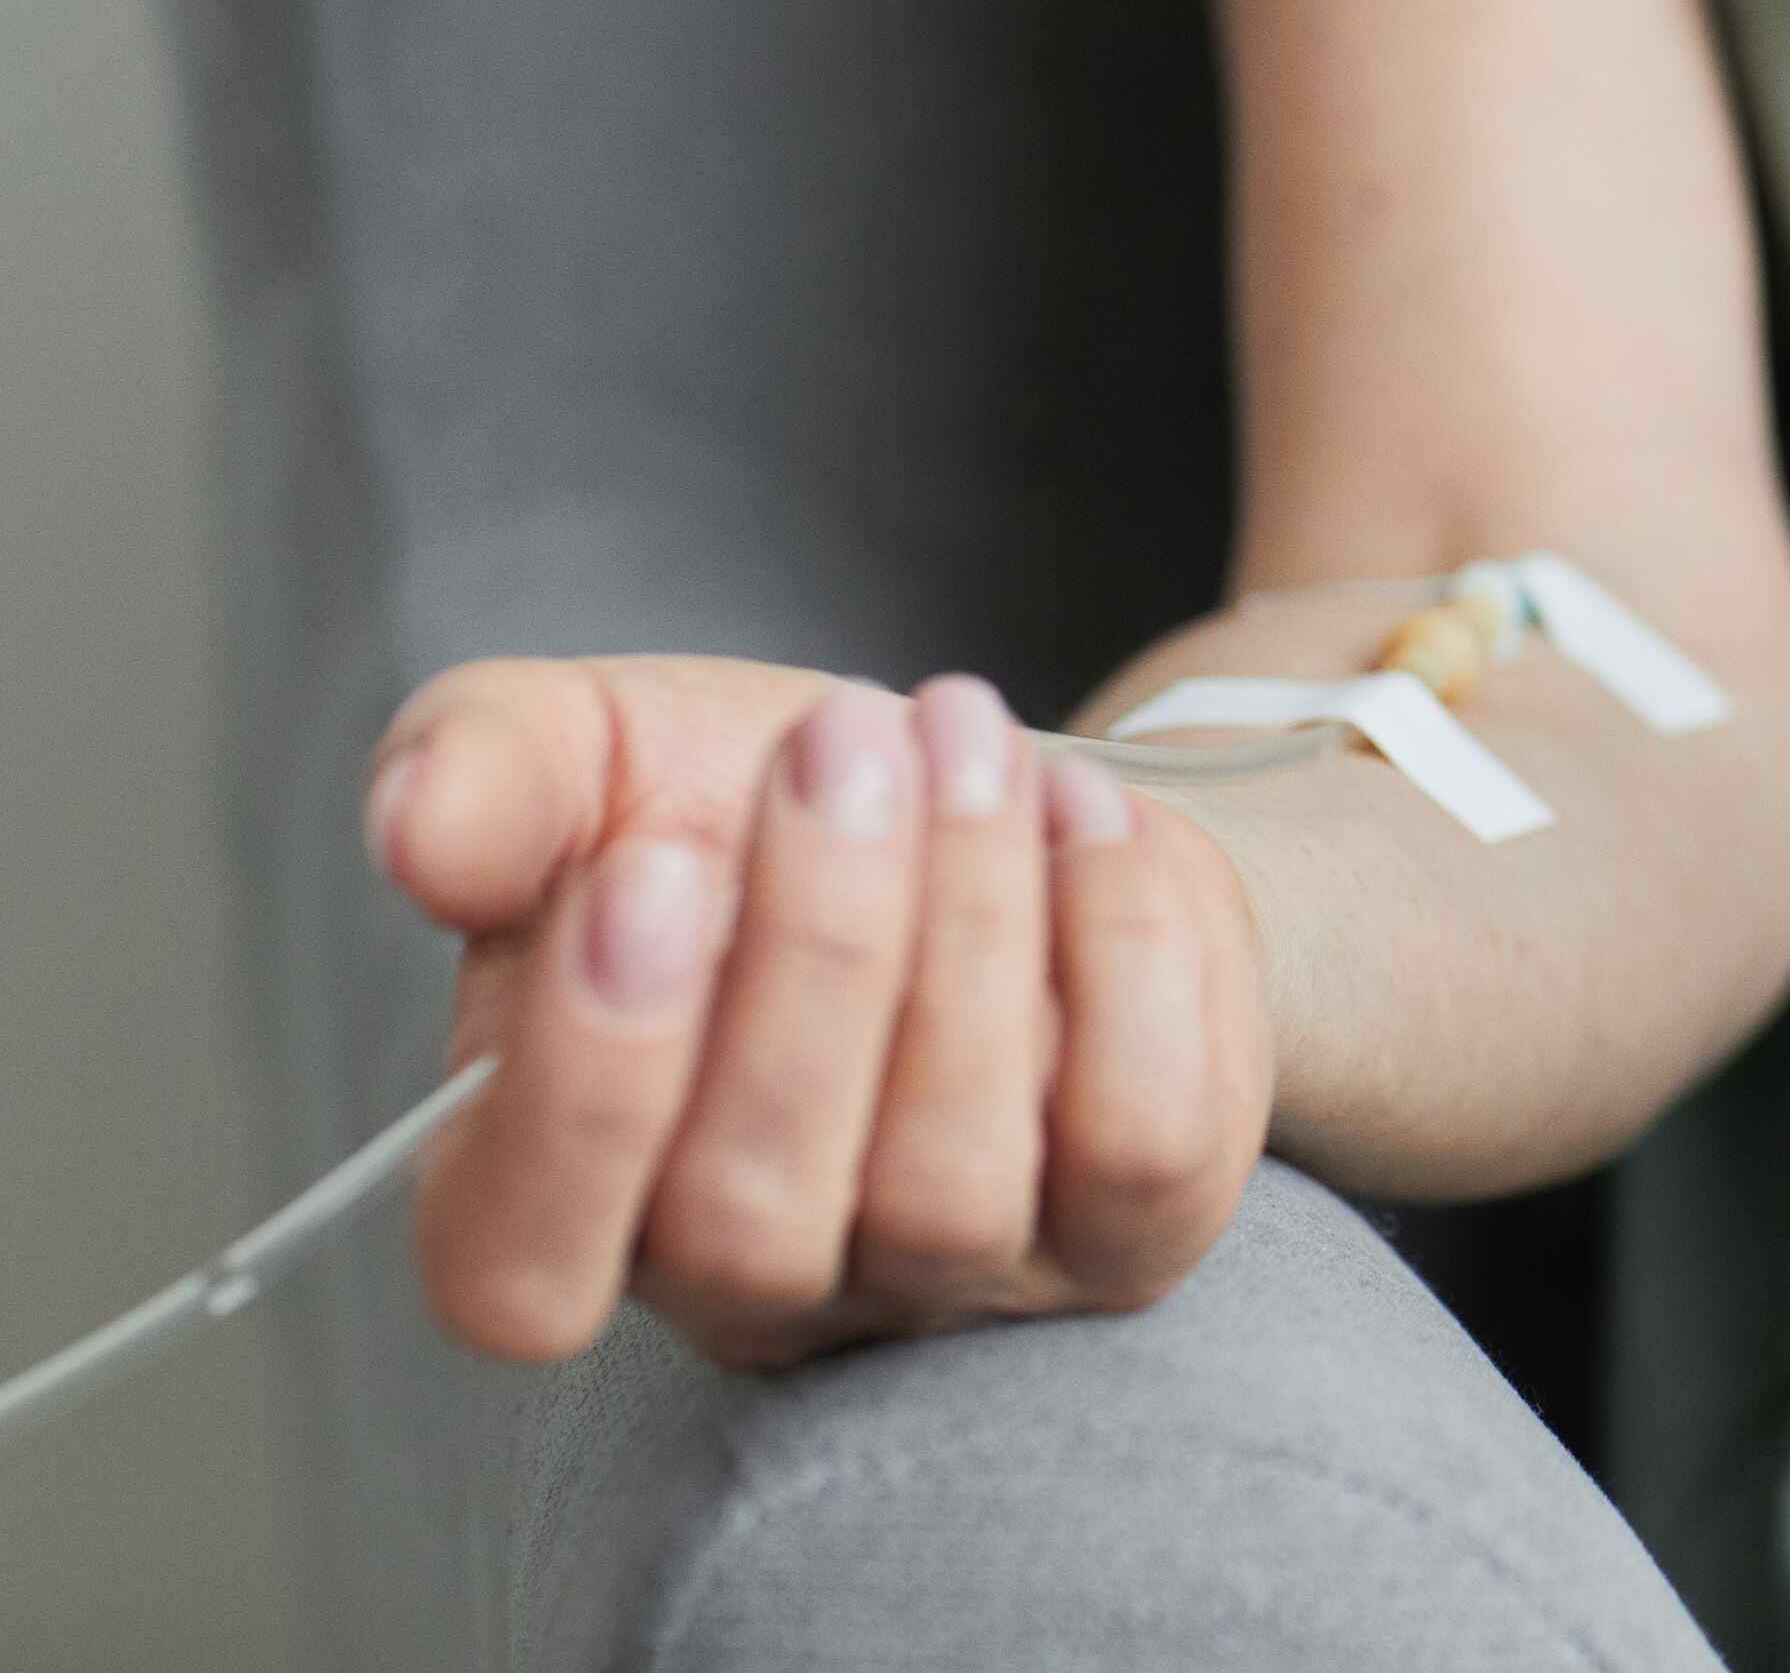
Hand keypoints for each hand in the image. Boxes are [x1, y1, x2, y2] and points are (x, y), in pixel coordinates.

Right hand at [366, 656, 1272, 1367]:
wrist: (975, 789)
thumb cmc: (738, 803)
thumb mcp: (591, 755)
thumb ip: (487, 779)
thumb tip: (414, 828)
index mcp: (551, 1205)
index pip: (519, 1272)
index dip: (587, 1091)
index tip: (651, 867)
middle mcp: (752, 1288)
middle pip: (754, 1213)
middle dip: (814, 949)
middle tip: (848, 734)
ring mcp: (949, 1283)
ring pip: (953, 1180)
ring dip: (969, 920)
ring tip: (965, 740)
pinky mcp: (1129, 1232)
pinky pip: (1141, 1143)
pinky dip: (1121, 952)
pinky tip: (1083, 817)